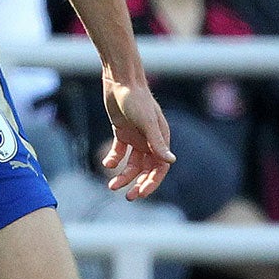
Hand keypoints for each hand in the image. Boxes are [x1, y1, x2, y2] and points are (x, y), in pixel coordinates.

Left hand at [100, 73, 174, 200]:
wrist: (120, 81)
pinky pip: (119, 152)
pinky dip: (114, 159)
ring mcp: (136, 137)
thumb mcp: (146, 122)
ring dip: (123, 175)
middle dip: (138, 184)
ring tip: (111, 186)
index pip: (160, 167)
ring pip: (132, 164)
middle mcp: (150, 140)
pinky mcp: (122, 132)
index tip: (141, 193)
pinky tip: (107, 164)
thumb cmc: (136, 99)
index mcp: (161, 139)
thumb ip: (157, 142)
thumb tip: (171, 161)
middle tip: (129, 197)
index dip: (152, 182)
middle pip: (147, 169)